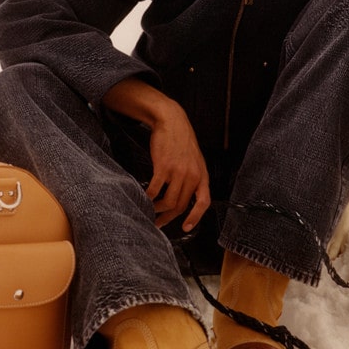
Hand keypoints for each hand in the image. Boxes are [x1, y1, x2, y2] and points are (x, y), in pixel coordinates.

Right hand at [146, 105, 210, 230]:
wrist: (172, 121)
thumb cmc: (181, 141)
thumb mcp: (194, 160)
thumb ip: (192, 178)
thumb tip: (185, 196)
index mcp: (202, 175)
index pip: (204, 202)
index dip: (195, 217)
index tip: (186, 227)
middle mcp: (192, 176)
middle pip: (181, 205)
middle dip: (168, 218)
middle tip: (158, 223)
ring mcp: (178, 172)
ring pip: (168, 202)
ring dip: (157, 209)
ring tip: (150, 209)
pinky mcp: (164, 167)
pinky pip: (155, 189)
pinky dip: (148, 197)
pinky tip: (144, 196)